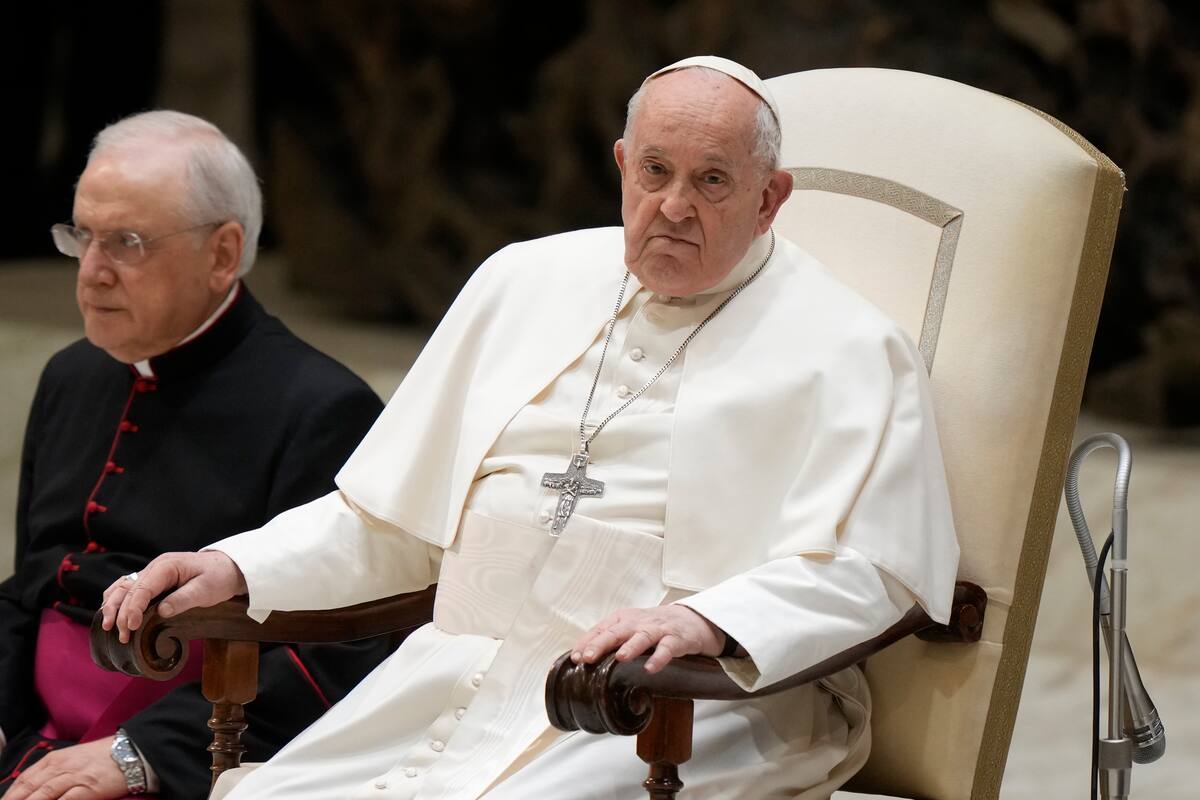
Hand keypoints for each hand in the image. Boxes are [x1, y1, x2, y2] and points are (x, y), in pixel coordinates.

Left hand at [1, 738, 125, 799]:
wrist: (134, 751)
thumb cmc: (105, 756)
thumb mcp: (75, 758)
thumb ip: (55, 771)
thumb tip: (36, 788)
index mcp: (56, 759)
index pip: (25, 779)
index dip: (11, 795)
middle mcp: (62, 767)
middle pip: (30, 789)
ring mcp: (75, 778)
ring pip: (43, 795)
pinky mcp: (89, 789)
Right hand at [101, 550, 247, 642]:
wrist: (228, 568)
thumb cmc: (218, 577)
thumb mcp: (206, 590)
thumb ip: (183, 599)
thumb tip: (161, 612)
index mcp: (167, 566)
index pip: (143, 588)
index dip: (134, 608)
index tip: (132, 626)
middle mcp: (155, 567)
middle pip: (129, 589)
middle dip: (122, 613)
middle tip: (122, 636)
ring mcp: (152, 572)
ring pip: (123, 587)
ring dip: (113, 606)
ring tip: (108, 627)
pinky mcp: (153, 580)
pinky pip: (128, 588)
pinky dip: (117, 600)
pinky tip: (111, 613)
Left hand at [570, 605, 725, 673]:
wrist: (688, 620)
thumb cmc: (652, 627)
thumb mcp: (627, 629)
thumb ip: (607, 640)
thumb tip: (580, 659)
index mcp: (623, 619)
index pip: (601, 629)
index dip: (588, 643)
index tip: (576, 657)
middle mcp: (638, 623)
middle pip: (618, 631)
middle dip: (602, 643)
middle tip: (589, 657)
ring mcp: (657, 630)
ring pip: (643, 637)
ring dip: (631, 646)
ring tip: (620, 658)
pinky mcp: (676, 639)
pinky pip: (667, 649)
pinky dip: (659, 658)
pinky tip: (651, 668)